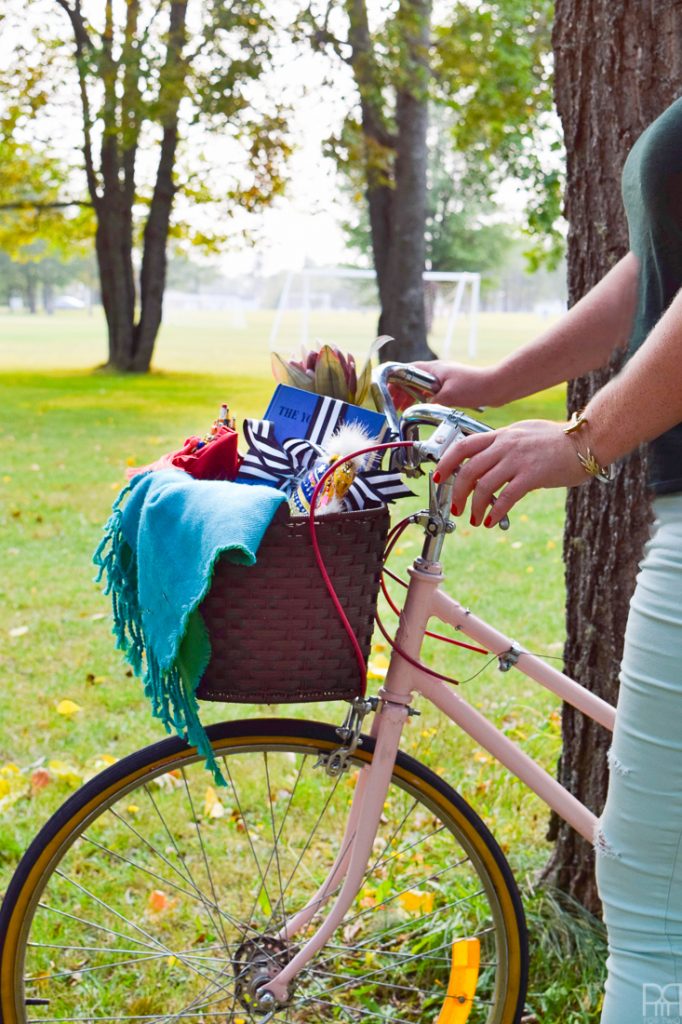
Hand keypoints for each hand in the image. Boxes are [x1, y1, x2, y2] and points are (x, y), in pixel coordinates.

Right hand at [388, 360, 499, 411]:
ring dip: (411, 395)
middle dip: (401, 390)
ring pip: (421, 386)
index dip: (395, 379)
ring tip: (403, 407)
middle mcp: (438, 371)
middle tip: (394, 404)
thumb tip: (417, 409)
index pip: (407, 370)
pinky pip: (431, 392)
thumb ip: (430, 402)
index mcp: (434, 368)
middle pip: (412, 378)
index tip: (387, 390)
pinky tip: (422, 407)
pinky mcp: (452, 387)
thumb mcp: (448, 396)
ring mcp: (445, 378)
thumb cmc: (475, 386)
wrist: (496, 387)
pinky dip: (422, 398)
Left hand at [434, 419, 588, 526]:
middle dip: (457, 492)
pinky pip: (506, 497)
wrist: (587, 440)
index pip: (463, 445)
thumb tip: (487, 460)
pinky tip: (492, 521)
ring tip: (475, 519)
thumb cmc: (558, 440)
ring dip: (475, 506)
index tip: (438, 477)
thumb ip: (504, 445)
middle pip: (468, 469)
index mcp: (501, 435)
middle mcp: (506, 445)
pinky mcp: (533, 475)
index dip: (446, 462)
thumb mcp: (524, 434)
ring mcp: (518, 459)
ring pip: (483, 486)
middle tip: (457, 507)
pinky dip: (495, 512)